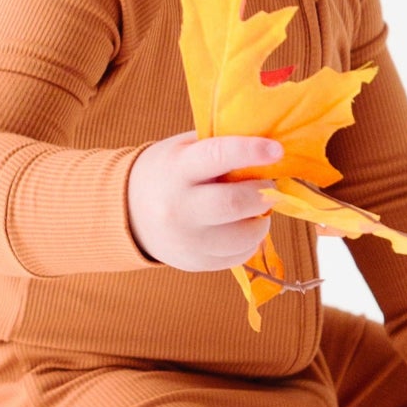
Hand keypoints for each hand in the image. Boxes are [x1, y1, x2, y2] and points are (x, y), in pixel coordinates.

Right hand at [127, 131, 283, 271]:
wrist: (129, 214)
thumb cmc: (168, 173)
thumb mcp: (184, 149)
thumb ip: (221, 145)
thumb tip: (269, 144)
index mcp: (177, 169)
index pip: (217, 156)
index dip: (251, 151)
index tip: (276, 150)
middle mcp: (179, 207)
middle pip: (234, 203)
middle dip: (263, 193)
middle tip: (269, 186)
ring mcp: (187, 240)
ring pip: (244, 236)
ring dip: (262, 219)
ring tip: (255, 208)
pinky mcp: (196, 262)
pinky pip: (240, 255)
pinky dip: (251, 240)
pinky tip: (240, 226)